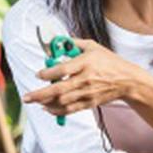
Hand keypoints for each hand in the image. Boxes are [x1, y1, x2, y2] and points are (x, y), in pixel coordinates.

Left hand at [22, 39, 145, 116]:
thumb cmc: (109, 61)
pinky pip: (70, 110)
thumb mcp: (93, 47)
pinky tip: (47, 108)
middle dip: (39, 94)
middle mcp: (85, 79)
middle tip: (26, 96)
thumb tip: (59, 41)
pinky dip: (57, 111)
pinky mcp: (89, 103)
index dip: (48, 73)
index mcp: (86, 63)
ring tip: (34, 101)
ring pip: (62, 102)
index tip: (38, 74)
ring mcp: (87, 93)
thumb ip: (75, 43)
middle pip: (59, 89)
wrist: (126, 80)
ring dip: (46, 103)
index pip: (63, 70)